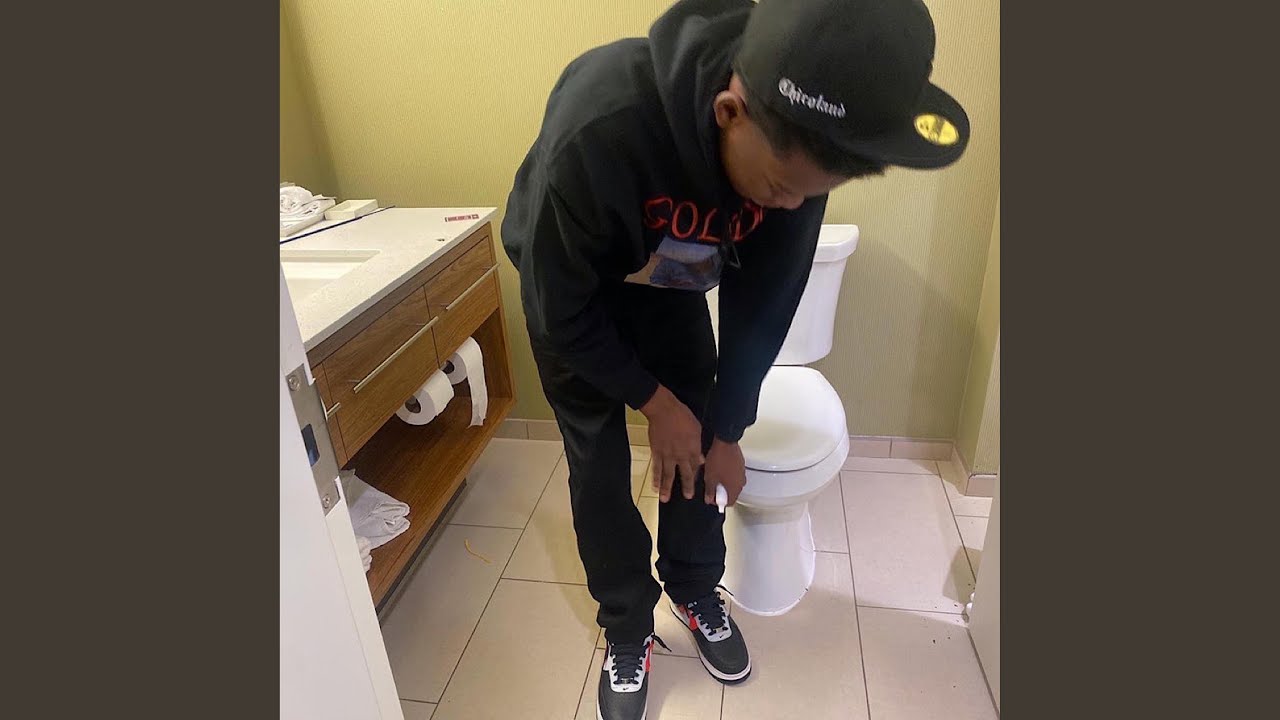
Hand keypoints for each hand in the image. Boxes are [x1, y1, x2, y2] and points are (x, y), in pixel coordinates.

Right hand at [640, 385, 703, 502]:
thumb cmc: (682, 415)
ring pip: (668, 475)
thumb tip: (701, 458)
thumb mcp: (696, 428)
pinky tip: (654, 487)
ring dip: (667, 488)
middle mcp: (681, 455)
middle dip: (687, 486)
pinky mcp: (656, 452)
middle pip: (685, 474)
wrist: (663, 410)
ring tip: (666, 499)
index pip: (696, 466)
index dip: (697, 475)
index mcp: (693, 448)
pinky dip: (655, 478)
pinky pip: (656, 468)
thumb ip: (698, 445)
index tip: (698, 483)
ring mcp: (668, 455)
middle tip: (688, 497)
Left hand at [703, 438, 745, 507]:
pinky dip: (728, 474)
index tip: (712, 497)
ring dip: (725, 483)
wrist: (725, 441)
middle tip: (712, 487)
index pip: (729, 503)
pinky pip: (735, 474)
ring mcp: (742, 472)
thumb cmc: (719, 459)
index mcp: (734, 488)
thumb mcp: (710, 478)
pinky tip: (720, 469)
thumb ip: (710, 491)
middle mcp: (741, 482)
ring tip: (715, 476)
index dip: (719, 502)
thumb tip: (709, 498)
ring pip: (734, 483)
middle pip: (732, 493)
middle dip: (722, 492)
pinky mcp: (741, 464)